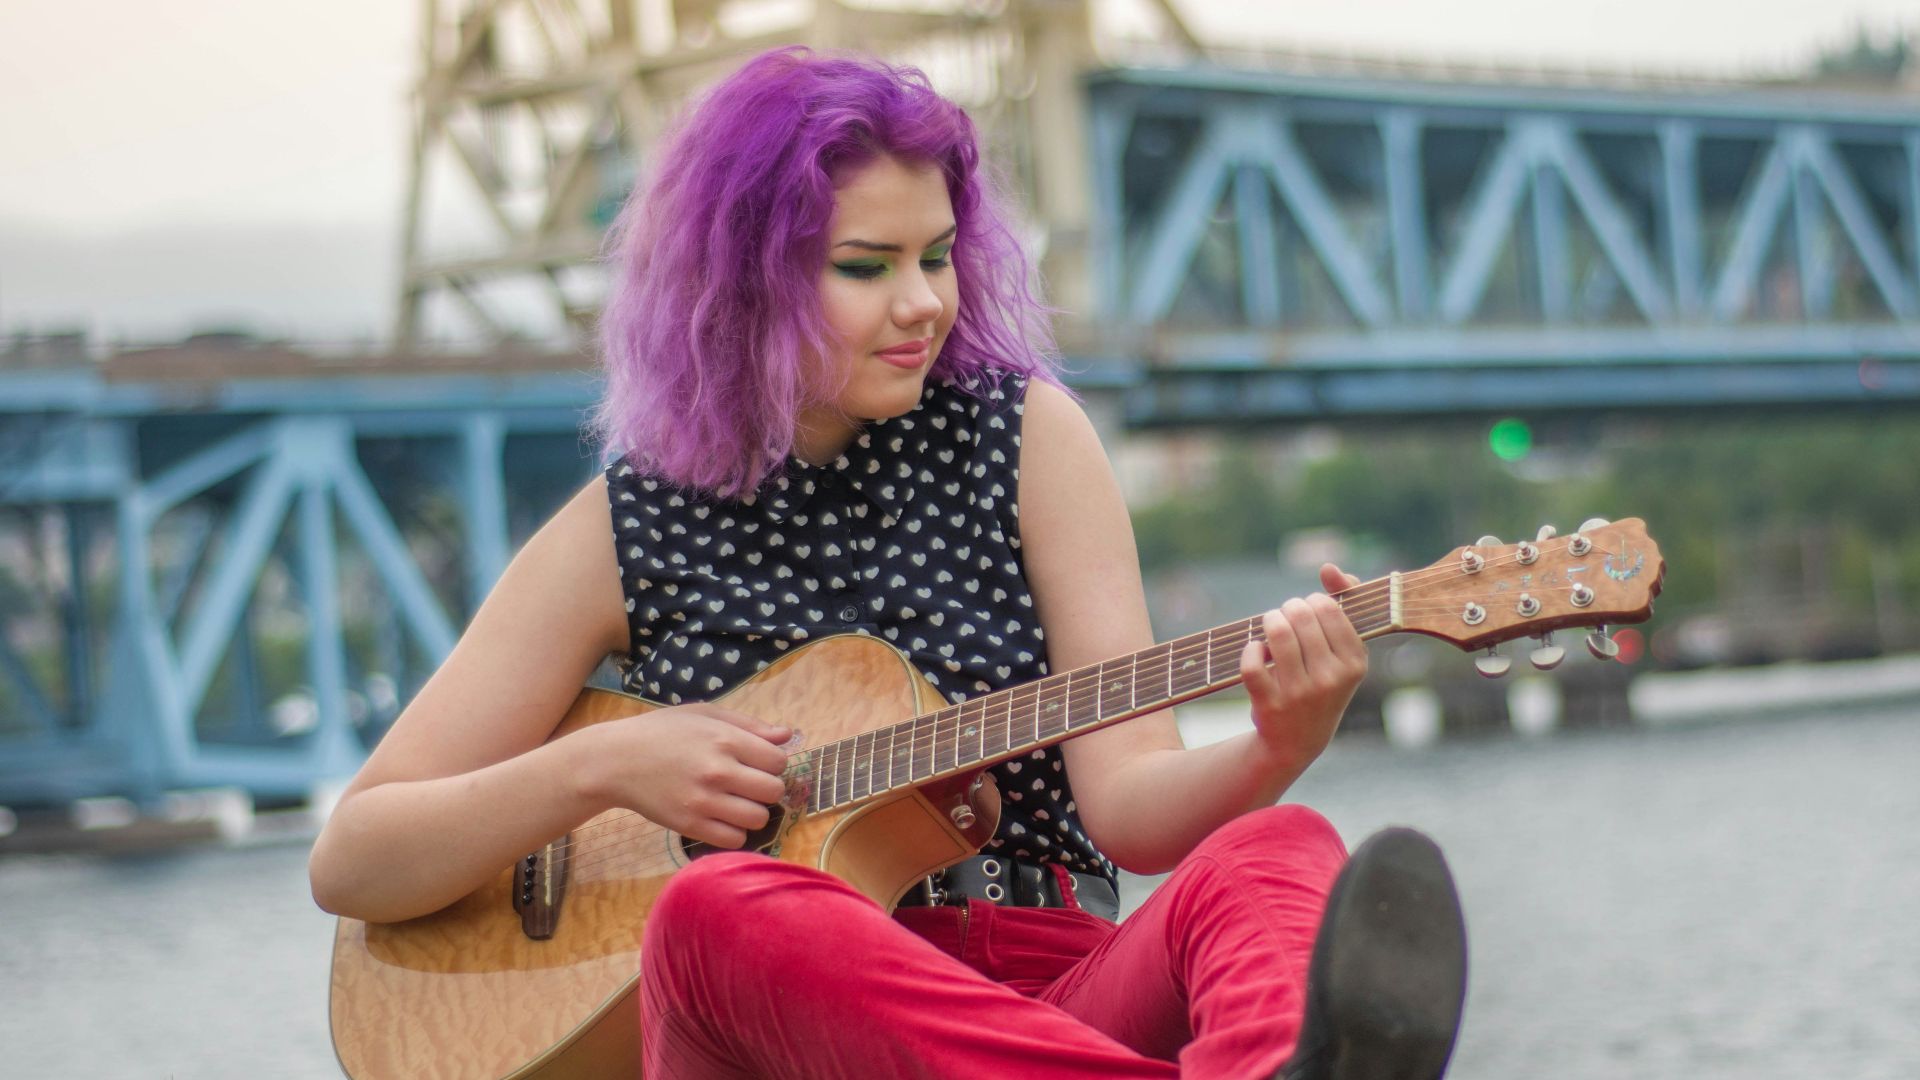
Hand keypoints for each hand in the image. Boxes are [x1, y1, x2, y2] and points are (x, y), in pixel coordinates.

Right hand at [576, 704, 794, 849]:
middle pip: (774, 791)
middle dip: (766, 788)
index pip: (778, 761)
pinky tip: (722, 818)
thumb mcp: (704, 714)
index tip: (757, 763)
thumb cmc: (663, 732)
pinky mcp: (690, 826)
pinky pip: (734, 840)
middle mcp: (719, 772)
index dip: (772, 762)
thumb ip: (749, 725)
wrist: (616, 761)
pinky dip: (734, 832)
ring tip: (735, 802)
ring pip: (758, 818)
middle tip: (748, 784)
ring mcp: (704, 802)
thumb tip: (787, 736)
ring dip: (752, 811)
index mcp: (725, 740)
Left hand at [1241, 563, 1369, 770]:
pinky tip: (1257, 651)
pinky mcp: (1270, 704)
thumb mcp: (1344, 651)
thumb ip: (1345, 601)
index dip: (1312, 602)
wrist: (1298, 741)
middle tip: (1285, 616)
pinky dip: (1250, 649)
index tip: (1308, 612)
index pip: (1328, 608)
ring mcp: (1300, 693)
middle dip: (1287, 608)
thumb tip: (1328, 567)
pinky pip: (1252, 661)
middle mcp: (1331, 679)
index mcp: (1355, 663)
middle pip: (1300, 616)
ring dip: (1268, 620)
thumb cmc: (1323, 682)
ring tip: (1270, 624)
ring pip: (1277, 633)